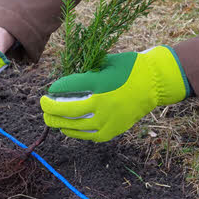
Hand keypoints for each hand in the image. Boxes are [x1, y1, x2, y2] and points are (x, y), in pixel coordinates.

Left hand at [40, 46, 190, 141]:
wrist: (154, 83)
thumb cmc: (129, 69)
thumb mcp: (106, 63)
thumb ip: (87, 74)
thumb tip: (64, 84)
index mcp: (100, 83)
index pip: (69, 87)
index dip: (56, 88)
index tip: (51, 89)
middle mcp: (103, 104)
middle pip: (67, 110)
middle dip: (50, 108)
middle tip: (43, 105)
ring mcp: (108, 120)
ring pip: (75, 126)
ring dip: (59, 122)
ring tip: (50, 119)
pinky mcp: (112, 130)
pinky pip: (88, 135)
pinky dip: (75, 132)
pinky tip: (66, 129)